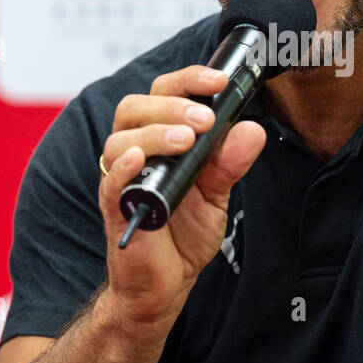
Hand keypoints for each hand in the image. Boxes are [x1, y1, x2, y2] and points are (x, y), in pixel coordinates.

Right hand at [99, 65, 265, 330]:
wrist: (168, 282)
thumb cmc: (184, 232)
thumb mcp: (218, 192)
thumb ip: (231, 161)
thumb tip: (252, 129)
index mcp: (158, 138)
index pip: (164, 93)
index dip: (189, 80)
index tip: (219, 80)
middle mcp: (135, 151)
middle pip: (135, 107)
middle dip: (172, 105)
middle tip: (205, 119)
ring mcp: (122, 179)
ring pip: (120, 139)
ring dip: (154, 132)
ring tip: (187, 141)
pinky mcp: (115, 208)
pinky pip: (110, 181)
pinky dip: (122, 167)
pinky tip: (139, 159)